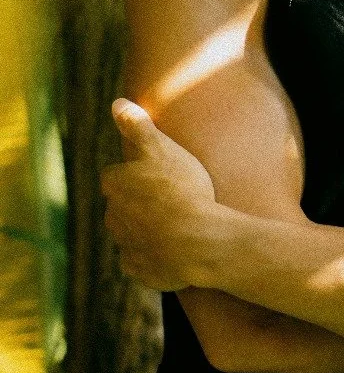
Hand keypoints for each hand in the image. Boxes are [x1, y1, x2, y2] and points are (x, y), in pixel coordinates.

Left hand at [101, 98, 218, 290]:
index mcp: (115, 186)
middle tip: (169, 198)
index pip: (114, 175)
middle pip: (121, 206)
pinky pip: (142, 260)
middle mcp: (113, 216)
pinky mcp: (139, 270)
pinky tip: (175, 249)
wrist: (200, 241)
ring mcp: (126, 245)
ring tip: (176, 224)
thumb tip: (117, 102)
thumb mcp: (163, 149)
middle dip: (138, 203)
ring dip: (145, 229)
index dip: (134, 174)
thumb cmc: (183, 190)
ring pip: (131, 233)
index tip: (155, 175)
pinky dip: (153, 256)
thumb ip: (138, 126)